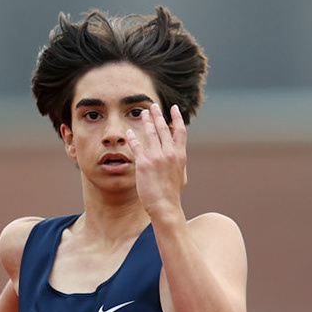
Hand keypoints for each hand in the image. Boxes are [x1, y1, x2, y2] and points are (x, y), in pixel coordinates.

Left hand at [127, 104, 188, 219]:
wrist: (165, 206)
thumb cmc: (172, 194)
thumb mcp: (181, 175)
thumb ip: (178, 162)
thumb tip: (178, 154)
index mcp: (180, 156)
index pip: (180, 131)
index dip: (177, 118)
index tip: (174, 108)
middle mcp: (169, 153)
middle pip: (163, 128)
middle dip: (158, 115)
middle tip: (153, 105)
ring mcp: (156, 158)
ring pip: (150, 133)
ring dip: (146, 121)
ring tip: (143, 113)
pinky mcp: (144, 164)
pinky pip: (137, 146)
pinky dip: (133, 137)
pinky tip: (130, 131)